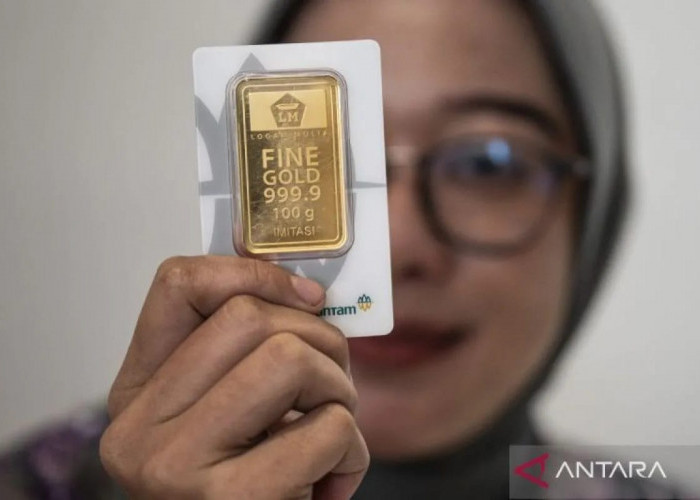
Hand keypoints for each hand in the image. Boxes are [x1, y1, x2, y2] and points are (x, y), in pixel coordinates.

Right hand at [100, 256, 367, 498]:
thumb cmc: (248, 488)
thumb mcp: (228, 416)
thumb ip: (246, 357)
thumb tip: (308, 291)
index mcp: (138, 393)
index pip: (177, 285)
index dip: (251, 270)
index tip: (307, 296)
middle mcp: (140, 427)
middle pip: (248, 316)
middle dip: (320, 339)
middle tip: (332, 382)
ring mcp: (176, 466)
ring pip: (288, 358)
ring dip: (339, 390)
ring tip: (334, 431)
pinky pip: (324, 427)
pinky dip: (352, 449)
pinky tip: (332, 483)